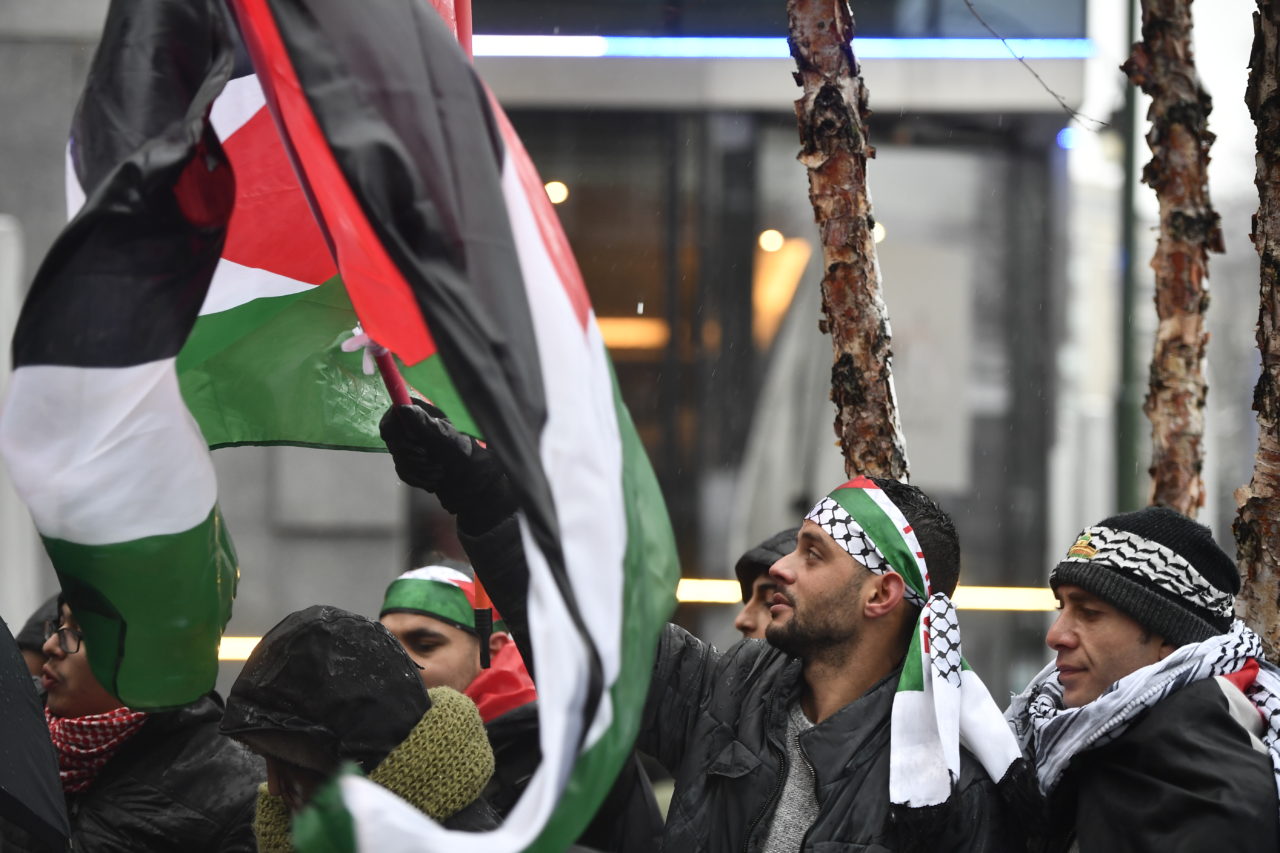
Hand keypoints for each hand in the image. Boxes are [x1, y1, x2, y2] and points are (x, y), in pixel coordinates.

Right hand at [379, 399, 515, 531]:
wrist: (476, 485)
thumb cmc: (467, 457)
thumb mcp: (446, 437)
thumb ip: (424, 423)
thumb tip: (403, 407)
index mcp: (428, 415)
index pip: (397, 412)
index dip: (391, 424)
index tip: (395, 436)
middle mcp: (419, 429)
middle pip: (394, 438)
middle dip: (410, 453)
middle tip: (427, 457)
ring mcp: (416, 448)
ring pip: (398, 458)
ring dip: (418, 469)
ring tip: (439, 472)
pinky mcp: (416, 466)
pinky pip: (404, 472)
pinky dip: (418, 479)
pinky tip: (434, 481)